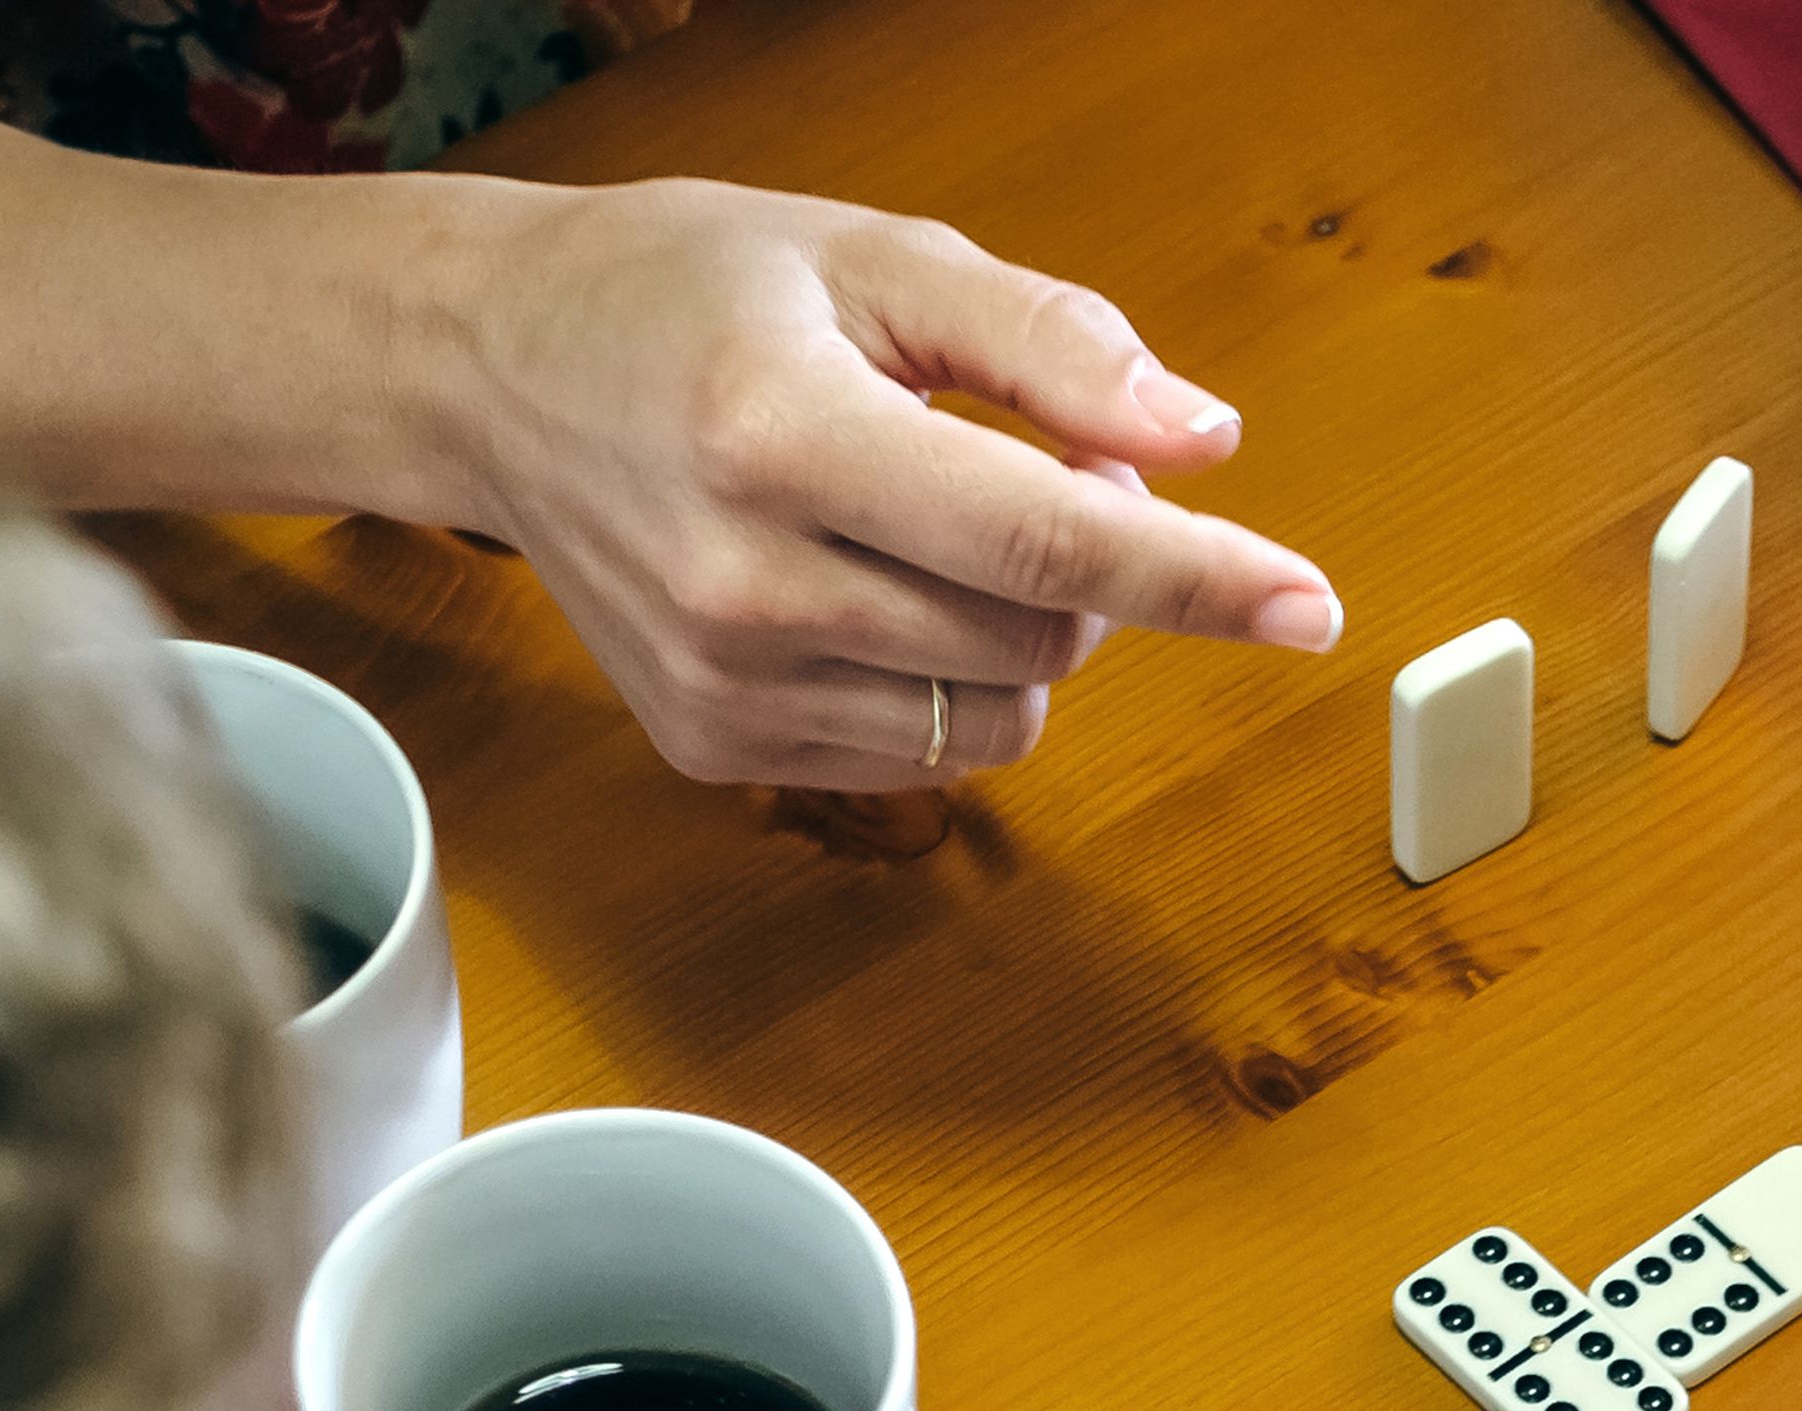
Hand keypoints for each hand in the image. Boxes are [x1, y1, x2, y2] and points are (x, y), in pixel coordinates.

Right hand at [417, 179, 1339, 788]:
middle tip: (1036, 471)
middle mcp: (739, 579)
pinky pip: (925, 760)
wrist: (492, 368)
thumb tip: (1204, 443)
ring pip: (996, 724)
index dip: (1193, 577)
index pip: (1038, 545)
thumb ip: (1053, 344)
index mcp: (781, 433)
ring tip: (935, 527)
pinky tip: (871, 591)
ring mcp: (717, 682)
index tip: (1309, 608)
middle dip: (1091, 572)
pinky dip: (947, 686)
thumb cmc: (691, 294)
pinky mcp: (709, 745)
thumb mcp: (878, 259)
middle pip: (1036, 644)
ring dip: (1023, 640)